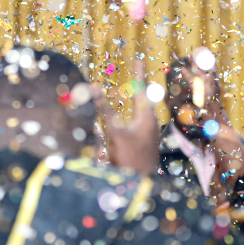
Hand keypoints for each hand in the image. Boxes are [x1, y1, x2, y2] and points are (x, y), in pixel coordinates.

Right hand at [95, 60, 159, 174]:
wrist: (139, 184)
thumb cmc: (129, 158)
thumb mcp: (114, 132)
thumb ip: (104, 110)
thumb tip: (93, 87)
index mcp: (146, 117)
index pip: (141, 89)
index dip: (138, 74)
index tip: (137, 60)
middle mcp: (150, 124)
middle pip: (144, 99)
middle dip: (139, 86)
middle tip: (138, 72)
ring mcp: (149, 135)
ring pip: (142, 112)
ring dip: (137, 101)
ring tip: (135, 91)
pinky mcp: (144, 144)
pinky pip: (139, 123)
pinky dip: (133, 114)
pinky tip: (131, 118)